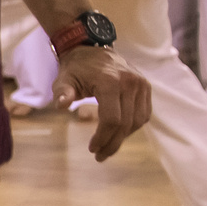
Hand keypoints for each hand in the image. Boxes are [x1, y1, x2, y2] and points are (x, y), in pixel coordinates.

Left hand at [51, 45, 152, 159]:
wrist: (92, 48)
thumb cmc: (75, 68)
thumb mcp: (63, 79)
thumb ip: (62, 93)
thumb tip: (61, 105)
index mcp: (110, 82)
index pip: (112, 119)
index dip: (103, 137)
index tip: (92, 149)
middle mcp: (130, 82)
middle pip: (126, 123)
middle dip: (113, 143)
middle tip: (100, 156)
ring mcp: (141, 84)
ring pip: (138, 121)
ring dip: (124, 137)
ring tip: (108, 148)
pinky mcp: (145, 86)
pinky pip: (144, 113)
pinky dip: (132, 127)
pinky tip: (119, 134)